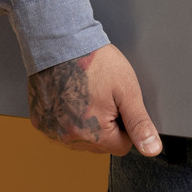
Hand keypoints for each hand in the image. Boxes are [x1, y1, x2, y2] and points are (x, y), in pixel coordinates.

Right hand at [26, 43, 160, 156]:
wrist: (62, 41)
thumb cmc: (95, 62)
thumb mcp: (127, 90)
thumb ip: (139, 123)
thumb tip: (152, 149)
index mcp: (93, 134)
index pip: (122, 145)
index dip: (125, 124)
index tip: (118, 103)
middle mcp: (68, 138)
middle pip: (100, 144)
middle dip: (105, 124)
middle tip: (102, 96)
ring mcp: (51, 130)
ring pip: (80, 138)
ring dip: (86, 123)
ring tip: (86, 94)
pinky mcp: (40, 121)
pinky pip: (61, 129)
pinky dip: (68, 117)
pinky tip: (70, 96)